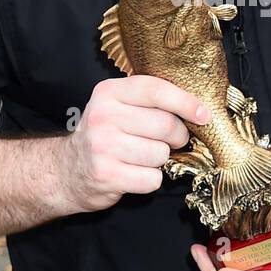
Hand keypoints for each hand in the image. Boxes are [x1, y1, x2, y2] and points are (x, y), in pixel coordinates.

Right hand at [62, 75, 205, 212]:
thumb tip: (197, 109)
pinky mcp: (106, 175)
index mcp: (109, 92)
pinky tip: (134, 173)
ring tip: (142, 157)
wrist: (67, 169)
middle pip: (165, 125)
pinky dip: (150, 180)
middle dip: (177, 137)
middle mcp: (103, 116)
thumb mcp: (117, 106)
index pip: (155, 90)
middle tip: (170, 141)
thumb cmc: (104, 135)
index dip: (185, 102)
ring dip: (160, 160)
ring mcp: (103, 146)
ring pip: (161, 154)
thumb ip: (149, 101)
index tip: (203, 115)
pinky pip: (152, 179)